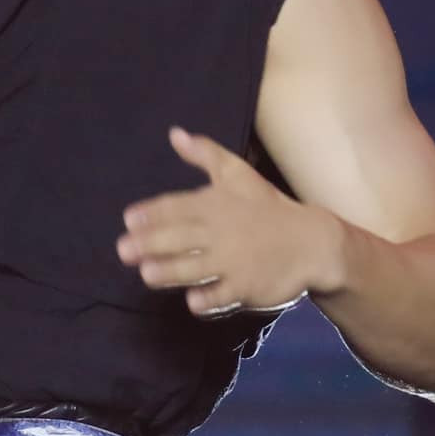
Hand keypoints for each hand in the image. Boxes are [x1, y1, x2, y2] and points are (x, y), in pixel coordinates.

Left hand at [115, 126, 338, 318]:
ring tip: (147, 274)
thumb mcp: (238, 173)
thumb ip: (204, 154)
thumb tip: (174, 133)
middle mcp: (221, 231)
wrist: (311, 241)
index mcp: (216, 203)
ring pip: (196, 267)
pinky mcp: (247, 286)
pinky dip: (209, 298)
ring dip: (170, 270)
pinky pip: (224, 294)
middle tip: (123, 250)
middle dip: (150, 243)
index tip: (128, 220)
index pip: (177, 207)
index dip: (151, 213)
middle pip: (180, 238)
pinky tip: (192, 302)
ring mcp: (235, 261)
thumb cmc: (268, 206)